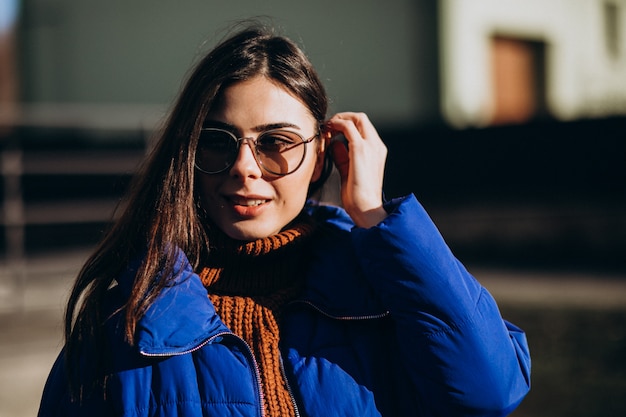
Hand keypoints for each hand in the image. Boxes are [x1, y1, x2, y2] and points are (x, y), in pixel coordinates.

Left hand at [326, 112, 387, 227]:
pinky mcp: (360, 149)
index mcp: (376, 150)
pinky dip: (336, 125)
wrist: (366, 208)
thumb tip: (334, 144)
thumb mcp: (348, 171)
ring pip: (356, 118)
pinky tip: (327, 133)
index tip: (332, 130)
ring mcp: (370, 146)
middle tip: (328, 126)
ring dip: (338, 120)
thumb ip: (342, 156)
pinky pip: (347, 127)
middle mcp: (376, 145)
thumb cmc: (357, 195)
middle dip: (342, 117)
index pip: (363, 126)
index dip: (347, 123)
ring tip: (326, 128)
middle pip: (361, 118)